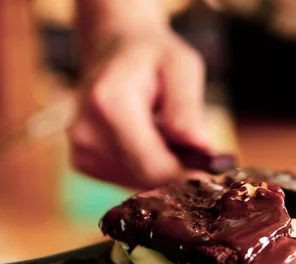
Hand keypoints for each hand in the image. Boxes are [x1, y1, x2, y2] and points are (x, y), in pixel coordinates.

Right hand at [68, 6, 207, 188]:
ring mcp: (81, 150)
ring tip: (170, 136)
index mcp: (109, 103)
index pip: (152, 165)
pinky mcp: (83, 162)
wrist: (114, 49)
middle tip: (201, 152)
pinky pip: (128, 179)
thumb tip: (200, 147)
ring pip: (140, 183)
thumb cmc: (154, 56)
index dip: (187, 176)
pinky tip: (151, 141)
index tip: (215, 174)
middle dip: (179, 171)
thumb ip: (188, 107)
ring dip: (164, 168)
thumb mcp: (182, 66)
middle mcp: (87, 132)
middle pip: (146, 178)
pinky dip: (148, 168)